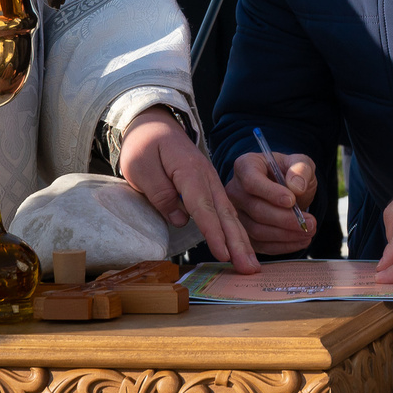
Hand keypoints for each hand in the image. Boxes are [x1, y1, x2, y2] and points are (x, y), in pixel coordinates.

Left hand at [120, 109, 258, 271]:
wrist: (155, 124)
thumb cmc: (145, 144)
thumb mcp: (141, 166)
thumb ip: (161, 193)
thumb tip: (182, 220)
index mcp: (190, 171)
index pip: (203, 207)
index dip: (213, 232)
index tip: (223, 255)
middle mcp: (207, 177)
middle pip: (224, 213)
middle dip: (238, 242)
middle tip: (249, 268)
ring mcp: (211, 182)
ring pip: (230, 214)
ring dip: (241, 241)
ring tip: (251, 264)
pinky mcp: (210, 188)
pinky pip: (225, 211)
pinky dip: (236, 230)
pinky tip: (241, 248)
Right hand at [229, 150, 320, 255]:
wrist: (286, 189)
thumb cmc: (290, 173)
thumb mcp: (300, 163)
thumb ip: (301, 169)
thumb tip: (296, 186)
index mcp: (245, 166)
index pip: (251, 181)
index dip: (271, 193)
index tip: (292, 200)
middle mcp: (234, 191)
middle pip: (256, 209)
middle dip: (285, 219)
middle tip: (310, 223)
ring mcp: (236, 214)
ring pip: (257, 230)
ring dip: (286, 235)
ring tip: (309, 231)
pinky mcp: (243, 233)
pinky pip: (260, 245)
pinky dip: (282, 246)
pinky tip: (300, 241)